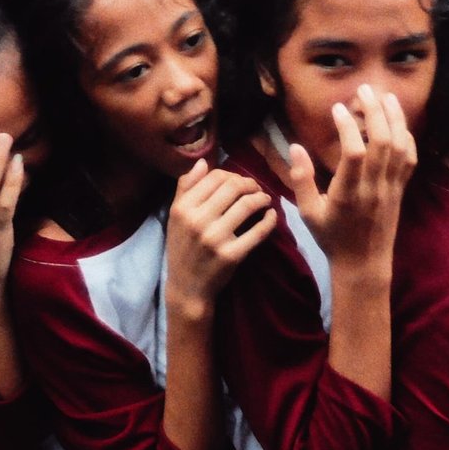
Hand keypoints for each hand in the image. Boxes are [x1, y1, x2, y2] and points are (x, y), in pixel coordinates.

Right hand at [164, 160, 276, 318]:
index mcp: (183, 208)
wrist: (187, 288)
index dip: (232, 174)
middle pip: (233, 187)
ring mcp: (215, 238)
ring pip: (247, 205)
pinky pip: (258, 231)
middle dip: (250, 184)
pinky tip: (272, 216)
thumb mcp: (176, 217)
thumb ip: (186, 187)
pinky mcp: (232, 255)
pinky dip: (270, 220)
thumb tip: (202, 162)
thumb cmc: (182, 248)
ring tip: (265, 200)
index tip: (240, 182)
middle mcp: (197, 220)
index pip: (214, 177)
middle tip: (256, 188)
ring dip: (262, 198)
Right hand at [288, 85, 417, 270]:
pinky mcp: (400, 190)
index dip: (347, 127)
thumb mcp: (308, 213)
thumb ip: (301, 179)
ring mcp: (391, 188)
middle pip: (382, 143)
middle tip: (363, 90)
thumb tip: (294, 146)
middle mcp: (374, 188)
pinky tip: (398, 122)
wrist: (364, 264)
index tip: (337, 109)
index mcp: (348, 194)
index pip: (354, 154)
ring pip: (400, 147)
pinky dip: (407, 137)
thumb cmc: (332, 238)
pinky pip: (409, 159)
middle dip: (375, 112)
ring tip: (384, 96)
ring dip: (395, 118)